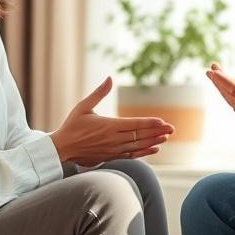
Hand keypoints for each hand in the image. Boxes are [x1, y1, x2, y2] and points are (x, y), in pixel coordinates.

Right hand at [51, 77, 174, 165]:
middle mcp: (114, 139)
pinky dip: (144, 152)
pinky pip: (132, 155)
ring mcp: (113, 149)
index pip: (134, 124)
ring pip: (138, 146)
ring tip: (166, 137)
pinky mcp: (111, 156)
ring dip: (153, 141)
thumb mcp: (83, 106)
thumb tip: (109, 78)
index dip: (149, 123)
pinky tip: (154, 149)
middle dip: (157, 132)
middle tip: (172, 129)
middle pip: (140, 135)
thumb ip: (98, 93)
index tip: (162, 121)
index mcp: (108, 126)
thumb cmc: (72, 125)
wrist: (62, 148)